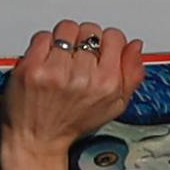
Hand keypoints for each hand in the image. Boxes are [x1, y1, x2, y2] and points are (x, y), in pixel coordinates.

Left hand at [2, 19, 141, 169]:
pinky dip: (43, 45)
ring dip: (63, 40)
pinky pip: (43, 36)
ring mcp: (56, 71)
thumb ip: (131, 74)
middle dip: (84, 40)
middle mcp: (83, 77)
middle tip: (77, 58)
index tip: (98, 51)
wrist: (37, 139)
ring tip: (61, 59)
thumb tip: (135, 46)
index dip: (106, 42)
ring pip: (66, 29)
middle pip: (89, 30)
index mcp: (107, 83)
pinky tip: (46, 61)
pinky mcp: (33, 68)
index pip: (114, 37)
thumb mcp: (114, 106)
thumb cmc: (72, 123)